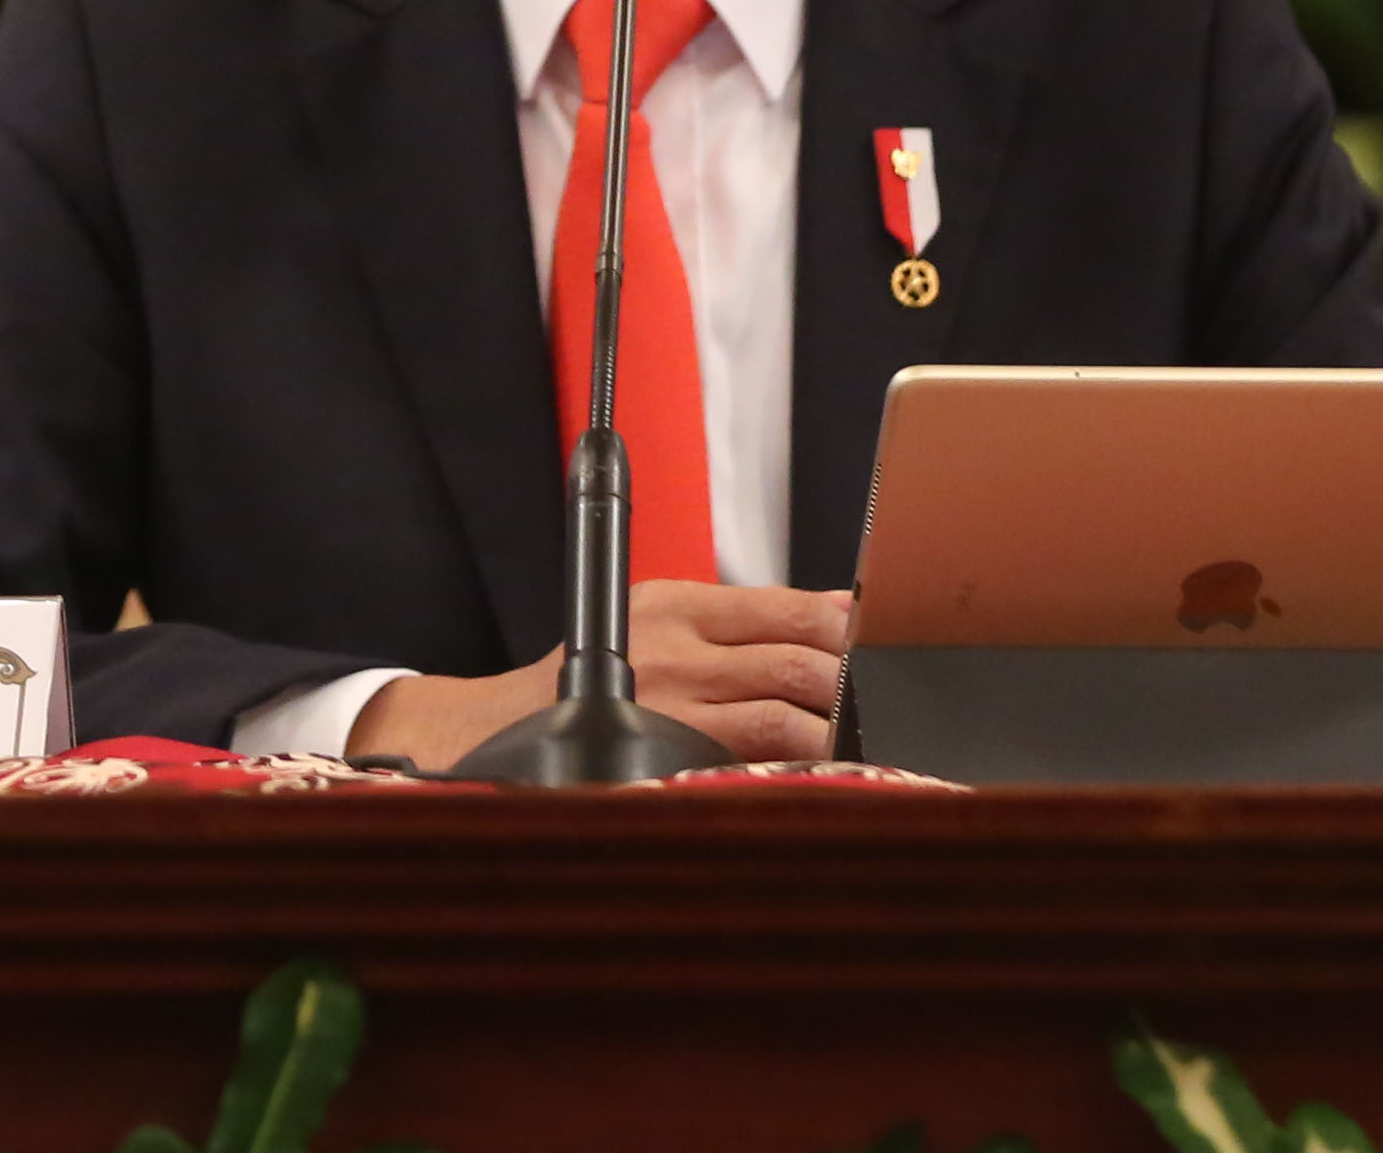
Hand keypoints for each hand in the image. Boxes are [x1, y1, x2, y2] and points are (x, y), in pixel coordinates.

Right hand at [349, 583, 857, 770]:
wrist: (497, 730)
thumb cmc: (589, 675)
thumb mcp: (653, 621)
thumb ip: (737, 622)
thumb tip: (837, 615)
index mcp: (674, 604)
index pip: (786, 607)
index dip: (846, 624)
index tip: (885, 636)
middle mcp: (673, 651)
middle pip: (795, 661)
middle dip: (851, 680)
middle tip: (885, 697)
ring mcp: (670, 711)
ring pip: (781, 717)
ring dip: (834, 731)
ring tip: (862, 740)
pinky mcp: (665, 762)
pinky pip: (748, 766)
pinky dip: (792, 770)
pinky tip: (818, 777)